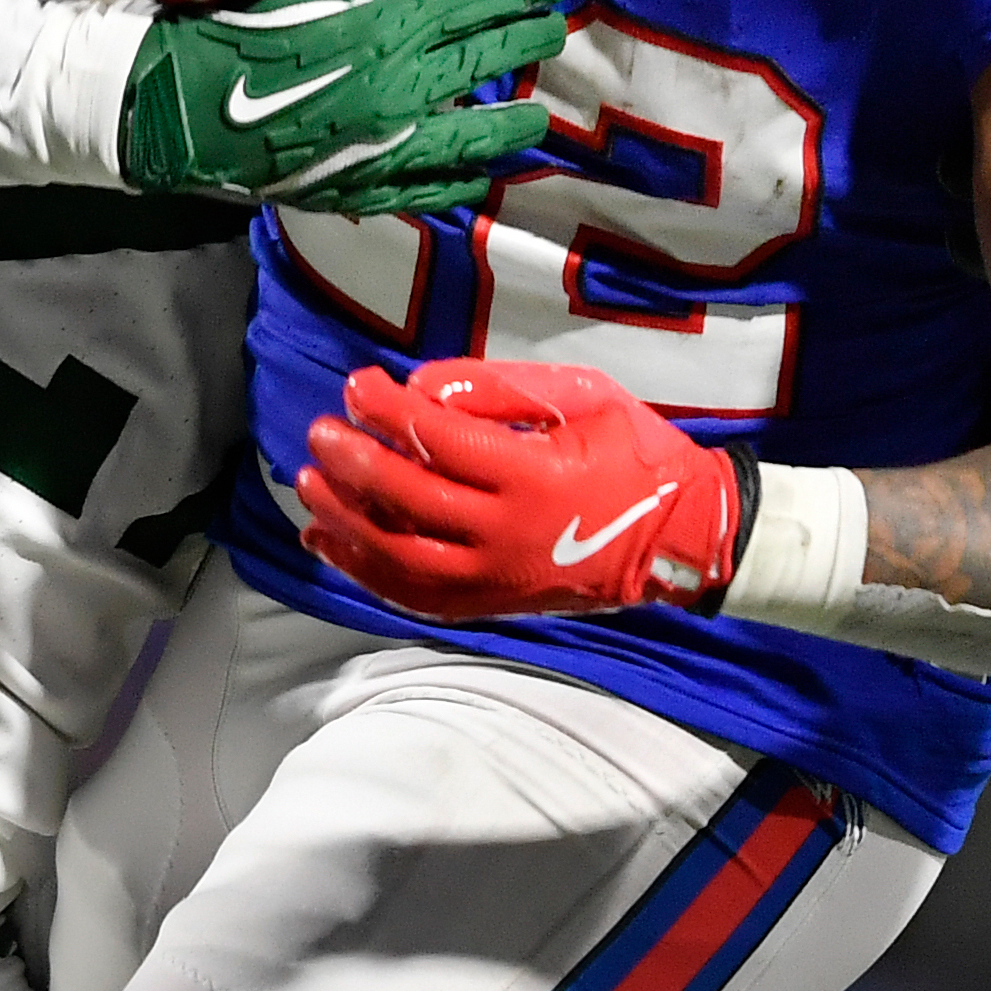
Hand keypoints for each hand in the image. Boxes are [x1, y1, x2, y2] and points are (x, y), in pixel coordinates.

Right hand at [121, 0, 571, 216]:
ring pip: (470, 137)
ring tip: (534, 120)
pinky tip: (474, 179)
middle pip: (483, 62)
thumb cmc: (228, 29)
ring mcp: (383, 146)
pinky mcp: (357, 187)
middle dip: (527, 44)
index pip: (474, 4)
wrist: (172, 104)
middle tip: (556, 34)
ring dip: (508, 125)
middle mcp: (398, 88)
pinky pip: (424, 189)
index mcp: (384, 28)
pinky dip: (455, 183)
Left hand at [299, 358, 746, 616]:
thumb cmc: (636, 454)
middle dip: (353, 461)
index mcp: (533, 476)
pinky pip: (411, 595)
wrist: (682, 538)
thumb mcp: (583, 397)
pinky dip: (362, 569)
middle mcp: (507, 534)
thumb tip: (420, 389)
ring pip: (397, 555)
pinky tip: (328, 541)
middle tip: (319, 431)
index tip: (358, 384)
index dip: (387, 409)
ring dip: (344, 518)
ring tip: (309, 483)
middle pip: (407, 498)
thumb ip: (499, 389)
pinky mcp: (489, 606)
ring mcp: (494, 579)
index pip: (437, 440)